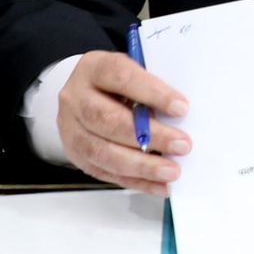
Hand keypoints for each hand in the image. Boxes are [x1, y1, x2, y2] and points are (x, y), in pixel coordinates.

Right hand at [58, 50, 191, 196]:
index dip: (153, 93)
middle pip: (108, 119)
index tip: (182, 108)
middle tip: (182, 145)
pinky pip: (104, 172)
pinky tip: (159, 185)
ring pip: (102, 151)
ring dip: (141, 165)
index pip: (121, 77)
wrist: (86, 93)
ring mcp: (71, 128)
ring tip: (172, 171)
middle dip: (149, 136)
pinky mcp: (75, 154)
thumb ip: (153, 87)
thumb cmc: (121, 82)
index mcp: (95, 68)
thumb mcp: (136, 72)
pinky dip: (135, 181)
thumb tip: (182, 115)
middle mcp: (76, 98)